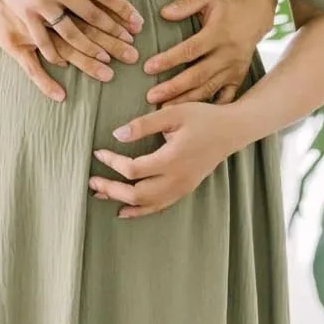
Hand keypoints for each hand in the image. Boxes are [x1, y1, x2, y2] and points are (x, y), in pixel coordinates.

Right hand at [0, 0, 142, 69]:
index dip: (123, 11)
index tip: (137, 24)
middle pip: (93, 16)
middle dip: (114, 34)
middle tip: (131, 49)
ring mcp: (42, 4)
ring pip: (71, 32)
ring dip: (91, 49)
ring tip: (106, 62)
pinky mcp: (26, 15)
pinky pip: (43, 40)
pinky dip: (54, 55)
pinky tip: (66, 66)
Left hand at [89, 100, 238, 217]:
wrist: (232, 131)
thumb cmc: (203, 117)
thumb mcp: (174, 113)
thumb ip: (145, 124)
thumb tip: (117, 134)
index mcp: (172, 159)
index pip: (133, 169)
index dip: (112, 162)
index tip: (98, 152)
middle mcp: (176, 179)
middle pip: (136, 194)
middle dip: (111, 189)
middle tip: (91, 181)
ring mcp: (182, 187)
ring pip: (146, 204)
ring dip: (121, 201)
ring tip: (100, 194)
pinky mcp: (185, 189)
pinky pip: (159, 206)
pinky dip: (140, 211)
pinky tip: (125, 210)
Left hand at [143, 0, 275, 105]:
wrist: (254, 15)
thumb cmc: (225, 4)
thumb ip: (186, 3)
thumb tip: (164, 13)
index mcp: (218, 33)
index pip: (190, 50)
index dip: (169, 59)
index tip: (148, 68)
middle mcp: (228, 54)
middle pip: (198, 75)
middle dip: (174, 88)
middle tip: (151, 97)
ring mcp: (234, 69)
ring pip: (208, 89)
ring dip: (186, 101)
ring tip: (164, 110)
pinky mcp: (238, 78)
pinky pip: (225, 98)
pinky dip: (210, 109)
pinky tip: (193, 118)